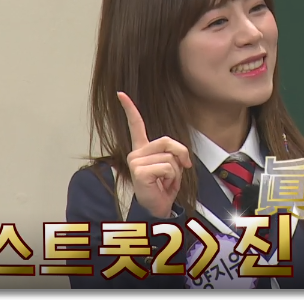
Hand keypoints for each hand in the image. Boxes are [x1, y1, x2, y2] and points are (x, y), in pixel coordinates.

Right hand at [117, 92, 192, 217]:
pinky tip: (162, 185)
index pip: (136, 125)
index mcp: (142, 149)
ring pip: (170, 158)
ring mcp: (136, 162)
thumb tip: (182, 156)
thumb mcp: (172, 165)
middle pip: (167, 141)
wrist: (157, 208)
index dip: (129, 109)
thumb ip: (174, 153)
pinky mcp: (139, 171)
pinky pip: (167, 168)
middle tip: (183, 166)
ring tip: (166, 181)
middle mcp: (136, 154)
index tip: (120, 94)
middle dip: (181, 153)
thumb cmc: (163, 186)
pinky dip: (171, 178)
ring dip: (176, 172)